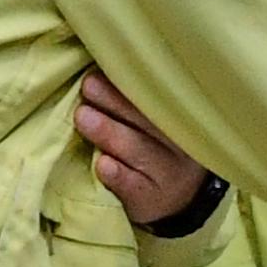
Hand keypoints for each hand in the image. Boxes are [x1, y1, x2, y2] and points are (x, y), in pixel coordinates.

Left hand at [69, 69, 215, 233]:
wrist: (180, 199)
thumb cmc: (159, 148)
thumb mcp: (161, 122)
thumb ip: (140, 101)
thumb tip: (101, 69)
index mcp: (183, 118)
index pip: (160, 97)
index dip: (132, 82)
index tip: (107, 67)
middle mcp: (180, 146)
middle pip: (146, 120)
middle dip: (115, 101)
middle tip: (89, 85)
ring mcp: (165, 174)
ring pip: (137, 150)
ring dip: (108, 133)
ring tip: (83, 117)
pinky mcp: (148, 200)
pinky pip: (131, 185)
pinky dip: (116, 174)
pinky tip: (102, 165)